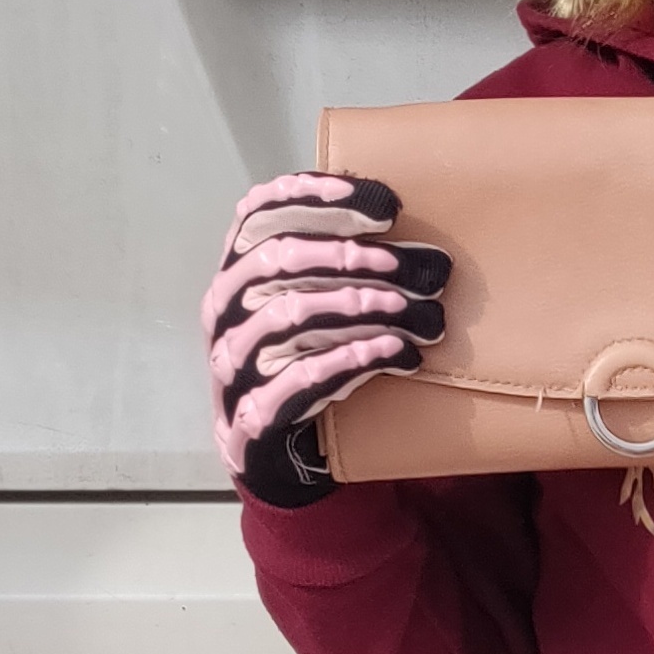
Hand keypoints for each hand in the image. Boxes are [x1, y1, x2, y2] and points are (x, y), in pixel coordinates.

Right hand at [204, 174, 449, 508]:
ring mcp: (232, 363)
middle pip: (279, 260)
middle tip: (409, 265)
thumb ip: (343, 272)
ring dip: (358, 306)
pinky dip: (351, 360)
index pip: (262, 212)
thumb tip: (429, 257)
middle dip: (350, 255)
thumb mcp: (312, 310)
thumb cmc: (303, 365)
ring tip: (413, 312)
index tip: (384, 204)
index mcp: (237, 271)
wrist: (275, 457)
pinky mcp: (253, 414)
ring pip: (290, 315)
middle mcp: (224, 310)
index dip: (317, 196)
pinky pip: (299, 378)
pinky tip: (393, 353)